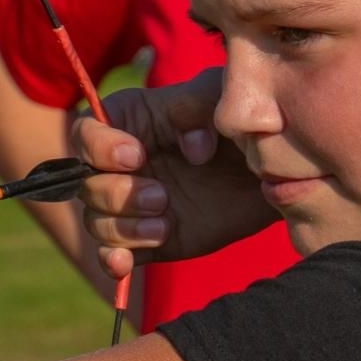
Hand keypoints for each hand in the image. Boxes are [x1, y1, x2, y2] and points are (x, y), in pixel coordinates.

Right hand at [73, 69, 274, 278]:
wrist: (275, 171)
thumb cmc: (243, 121)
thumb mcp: (223, 97)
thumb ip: (196, 105)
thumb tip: (190, 148)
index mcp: (129, 121)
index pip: (86, 132)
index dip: (99, 148)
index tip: (136, 156)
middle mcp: (122, 165)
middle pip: (87, 183)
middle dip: (118, 195)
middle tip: (161, 197)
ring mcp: (133, 205)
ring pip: (97, 222)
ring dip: (123, 228)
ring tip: (164, 226)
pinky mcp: (149, 239)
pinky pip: (115, 255)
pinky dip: (113, 261)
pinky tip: (124, 263)